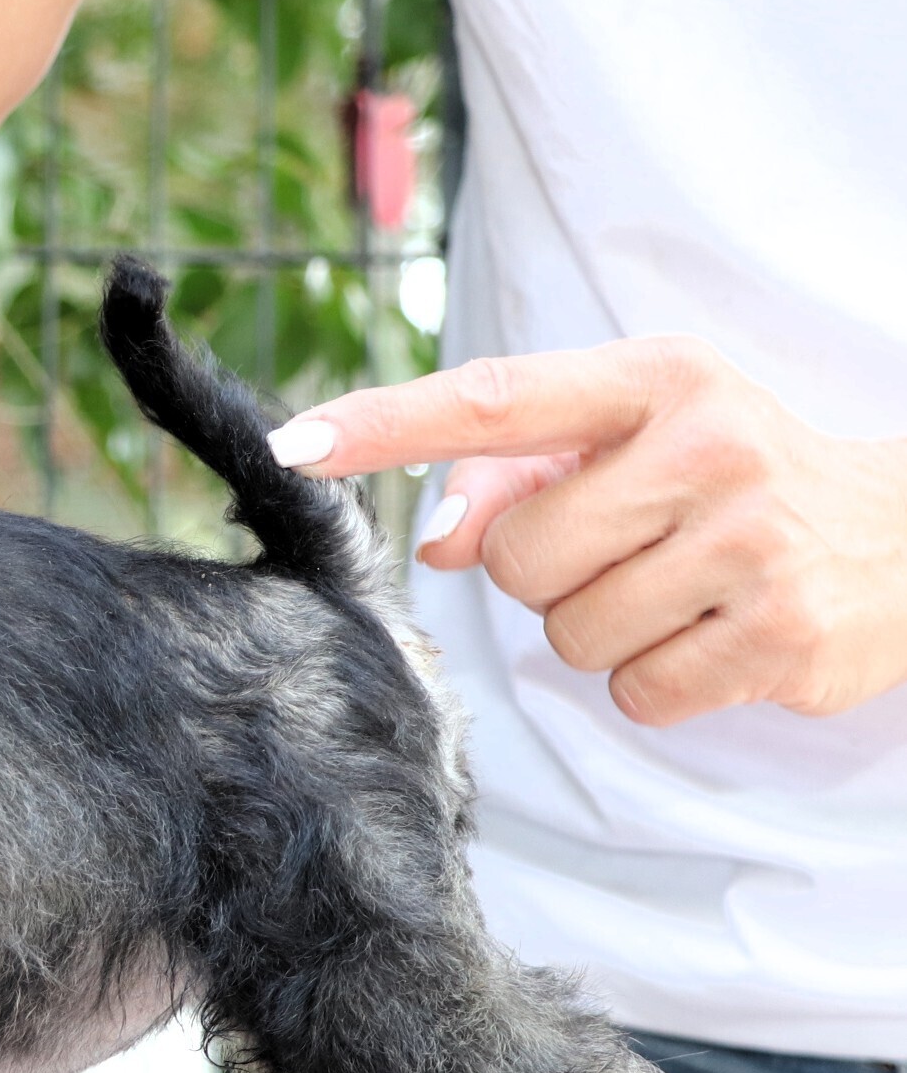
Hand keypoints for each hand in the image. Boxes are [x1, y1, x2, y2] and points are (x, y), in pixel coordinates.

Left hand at [266, 338, 906, 726]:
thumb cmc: (735, 479)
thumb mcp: (639, 437)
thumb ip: (518, 471)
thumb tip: (438, 540)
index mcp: (657, 380)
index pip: (492, 398)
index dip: (382, 424)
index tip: (293, 445)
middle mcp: (707, 447)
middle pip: (513, 555)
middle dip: (545, 572)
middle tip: (630, 549)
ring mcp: (749, 544)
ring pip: (565, 631)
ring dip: (599, 629)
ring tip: (679, 589)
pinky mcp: (779, 638)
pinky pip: (634, 692)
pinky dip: (654, 681)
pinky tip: (713, 636)